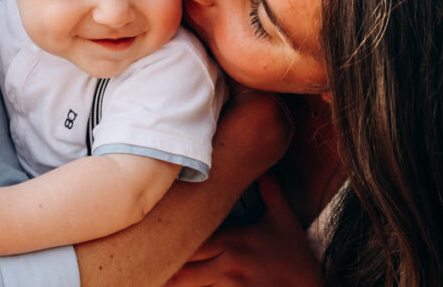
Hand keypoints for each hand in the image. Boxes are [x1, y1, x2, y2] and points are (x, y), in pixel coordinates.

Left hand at [166, 175, 321, 286]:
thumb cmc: (296, 257)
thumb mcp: (284, 220)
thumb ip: (271, 192)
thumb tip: (265, 168)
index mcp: (232, 240)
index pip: (189, 240)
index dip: (170, 242)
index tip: (154, 238)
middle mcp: (227, 264)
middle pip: (182, 268)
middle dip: (167, 267)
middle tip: (146, 261)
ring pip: (190, 286)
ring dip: (178, 283)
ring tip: (160, 278)